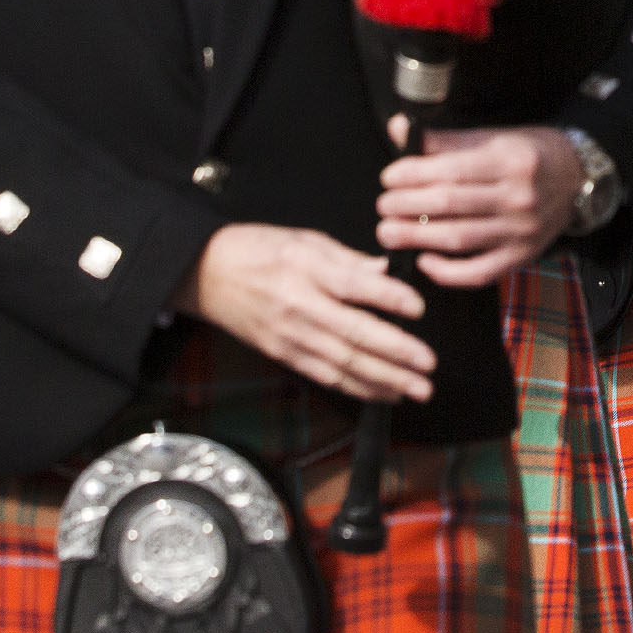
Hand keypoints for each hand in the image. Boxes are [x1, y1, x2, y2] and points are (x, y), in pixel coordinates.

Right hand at [173, 223, 434, 404]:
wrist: (204, 274)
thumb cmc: (257, 250)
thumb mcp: (305, 239)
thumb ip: (349, 258)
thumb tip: (387, 271)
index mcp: (306, 271)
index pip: (354, 286)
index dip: (389, 298)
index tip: (419, 308)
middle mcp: (299, 308)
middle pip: (353, 335)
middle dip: (395, 354)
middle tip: (429, 366)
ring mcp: (290, 337)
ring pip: (343, 363)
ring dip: (383, 380)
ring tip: (417, 389)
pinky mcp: (283, 355)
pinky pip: (325, 375)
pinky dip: (357, 387)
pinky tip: (385, 393)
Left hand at [375, 117, 583, 288]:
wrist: (579, 177)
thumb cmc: (530, 155)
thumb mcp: (494, 137)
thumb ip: (444, 139)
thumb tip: (397, 128)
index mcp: (511, 161)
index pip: (450, 170)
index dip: (412, 175)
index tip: (389, 177)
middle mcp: (519, 197)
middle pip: (450, 204)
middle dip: (406, 206)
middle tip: (383, 206)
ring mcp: (522, 231)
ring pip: (459, 239)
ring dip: (416, 237)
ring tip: (388, 233)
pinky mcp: (522, 256)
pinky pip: (479, 272)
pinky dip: (448, 272)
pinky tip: (424, 261)